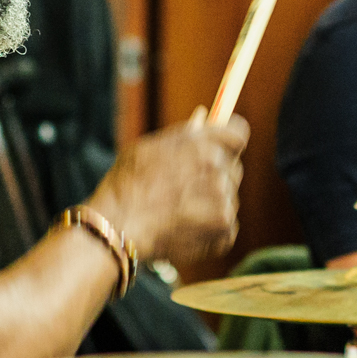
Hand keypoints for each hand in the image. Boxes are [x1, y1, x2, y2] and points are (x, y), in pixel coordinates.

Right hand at [88, 115, 247, 268]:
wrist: (118, 227)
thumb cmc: (125, 186)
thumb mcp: (147, 148)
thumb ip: (181, 138)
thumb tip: (203, 127)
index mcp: (201, 144)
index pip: (238, 134)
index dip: (230, 141)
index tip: (225, 148)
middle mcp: (217, 169)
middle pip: (233, 168)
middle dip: (217, 175)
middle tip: (189, 188)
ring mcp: (224, 200)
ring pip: (228, 198)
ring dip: (212, 204)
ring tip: (180, 213)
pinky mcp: (225, 228)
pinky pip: (227, 225)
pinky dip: (211, 230)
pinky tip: (186, 230)